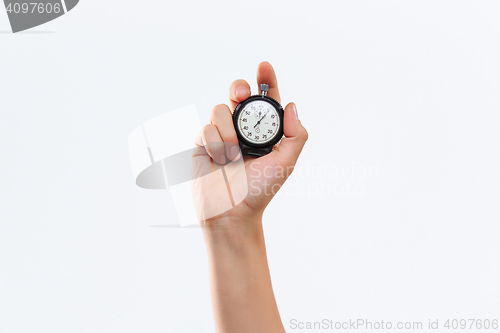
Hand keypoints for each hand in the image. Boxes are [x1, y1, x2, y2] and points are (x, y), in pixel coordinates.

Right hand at [191, 62, 307, 228]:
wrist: (232, 213)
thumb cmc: (259, 191)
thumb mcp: (286, 163)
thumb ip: (295, 135)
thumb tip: (292, 105)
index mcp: (264, 131)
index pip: (265, 100)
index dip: (266, 80)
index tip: (264, 66)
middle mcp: (241, 129)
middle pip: (237, 94)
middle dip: (238, 88)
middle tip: (241, 95)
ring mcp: (220, 134)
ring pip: (219, 110)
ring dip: (228, 132)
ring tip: (233, 156)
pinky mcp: (202, 143)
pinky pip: (206, 128)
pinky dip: (215, 144)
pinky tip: (220, 160)